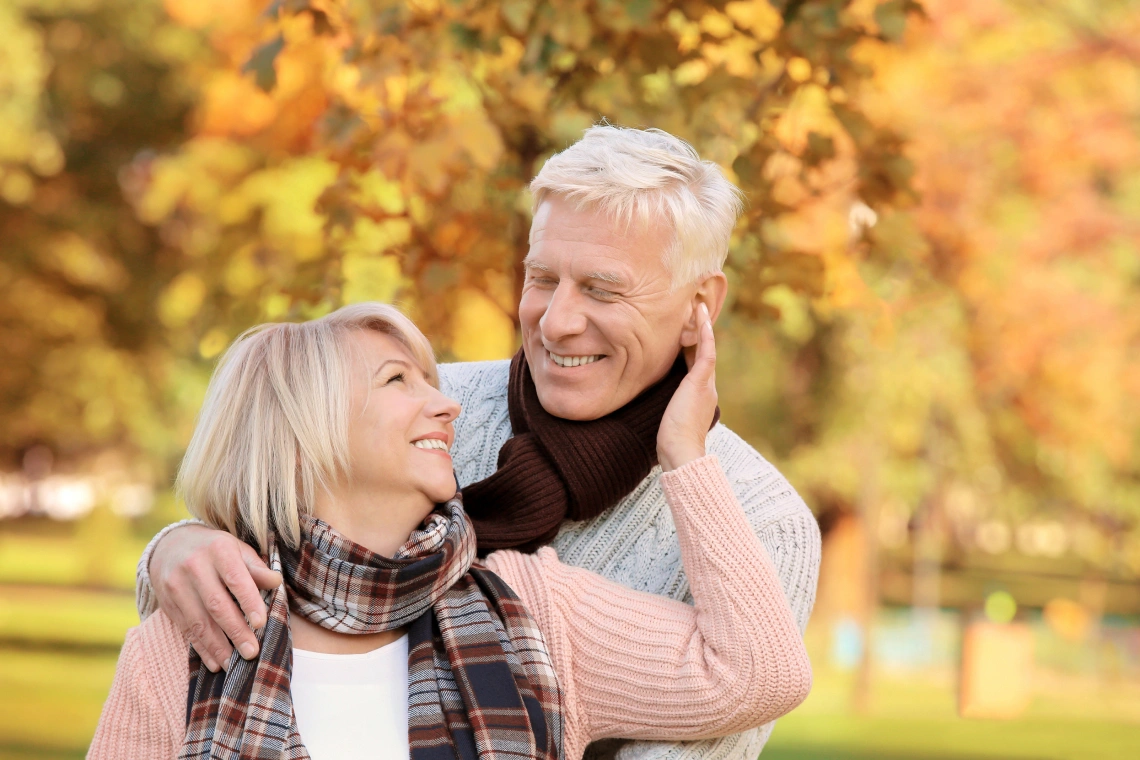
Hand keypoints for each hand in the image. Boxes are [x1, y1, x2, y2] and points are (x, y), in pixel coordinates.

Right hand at [150, 525, 282, 670]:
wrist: (170, 546)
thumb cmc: (215, 550)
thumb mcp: (237, 549)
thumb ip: (256, 568)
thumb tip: (276, 582)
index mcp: (218, 549)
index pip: (235, 578)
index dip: (249, 602)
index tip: (261, 623)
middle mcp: (194, 566)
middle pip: (216, 604)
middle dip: (235, 631)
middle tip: (251, 652)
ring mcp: (177, 586)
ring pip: (199, 622)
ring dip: (217, 647)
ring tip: (234, 665)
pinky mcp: (167, 603)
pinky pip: (186, 630)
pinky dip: (201, 648)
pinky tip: (215, 663)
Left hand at [658, 303, 717, 471]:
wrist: (682, 453)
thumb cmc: (671, 443)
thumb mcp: (666, 417)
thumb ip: (664, 405)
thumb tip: (647, 399)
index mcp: (698, 395)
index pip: (694, 365)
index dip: (690, 347)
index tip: (684, 333)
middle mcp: (706, 387)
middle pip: (702, 352)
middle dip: (699, 332)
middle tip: (694, 311)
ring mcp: (706, 383)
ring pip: (706, 347)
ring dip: (702, 326)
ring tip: (698, 306)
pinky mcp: (701, 381)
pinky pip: (706, 351)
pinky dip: (704, 333)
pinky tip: (701, 316)